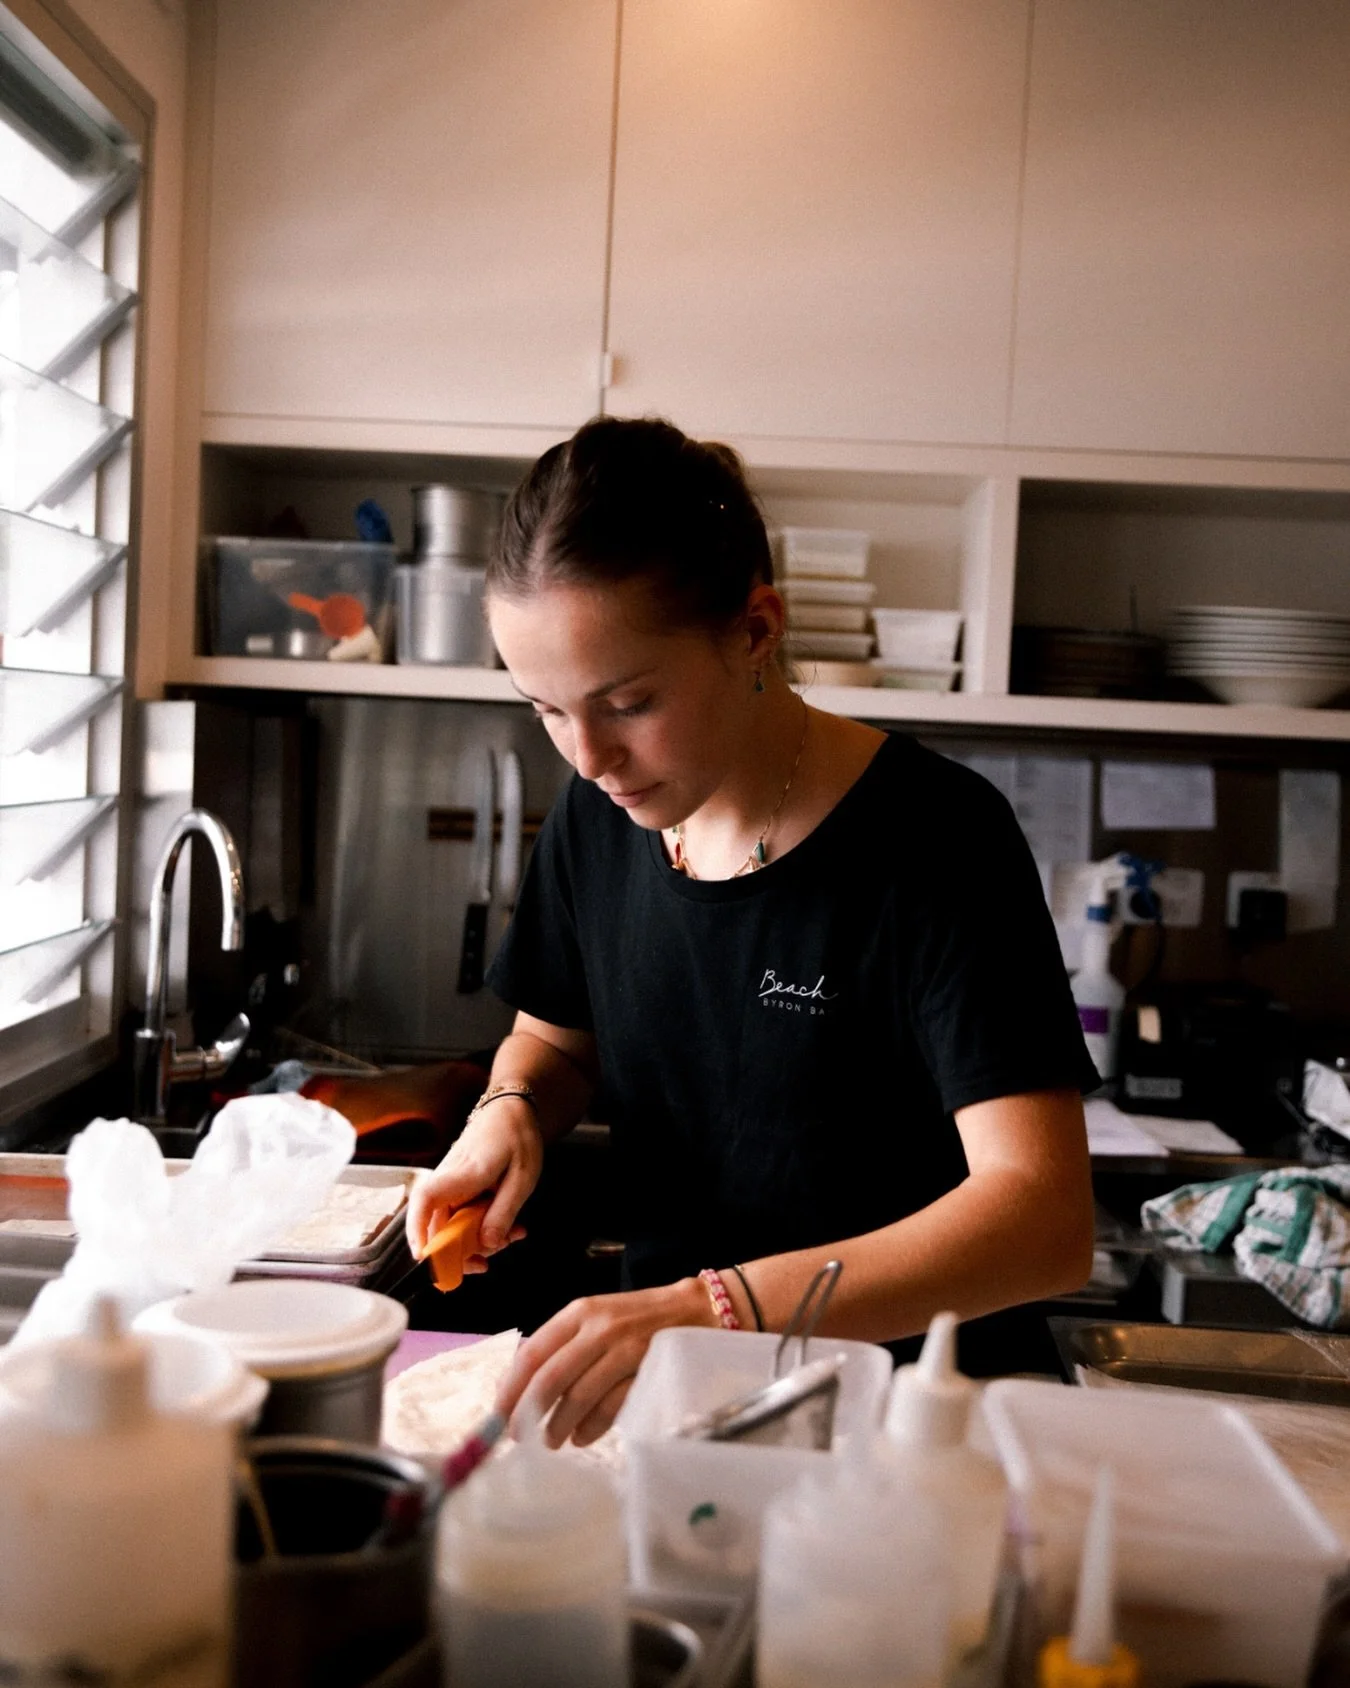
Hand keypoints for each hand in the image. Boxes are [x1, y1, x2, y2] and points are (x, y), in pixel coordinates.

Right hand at [406, 1098, 542, 1265]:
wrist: (510, 1109)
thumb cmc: (516, 1137)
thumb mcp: (522, 1178)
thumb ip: (504, 1212)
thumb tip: (486, 1245)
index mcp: (462, 1173)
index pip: (425, 1199)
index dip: (417, 1230)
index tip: (423, 1256)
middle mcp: (448, 1180)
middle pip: (436, 1226)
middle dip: (459, 1253)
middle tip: (487, 1261)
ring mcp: (450, 1186)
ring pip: (450, 1227)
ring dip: (477, 1242)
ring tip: (511, 1237)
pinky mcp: (457, 1190)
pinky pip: (461, 1217)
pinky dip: (482, 1228)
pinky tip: (509, 1228)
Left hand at [496, 1277, 717, 1447]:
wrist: (696, 1309)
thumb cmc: (636, 1319)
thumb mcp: (597, 1319)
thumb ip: (562, 1346)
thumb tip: (517, 1388)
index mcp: (580, 1312)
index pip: (534, 1352)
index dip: (511, 1387)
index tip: (498, 1414)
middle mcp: (600, 1328)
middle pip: (551, 1378)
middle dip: (529, 1413)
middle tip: (518, 1437)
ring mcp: (626, 1349)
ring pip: (579, 1396)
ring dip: (559, 1426)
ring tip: (551, 1441)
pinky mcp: (648, 1371)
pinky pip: (611, 1407)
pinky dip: (591, 1428)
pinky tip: (582, 1437)